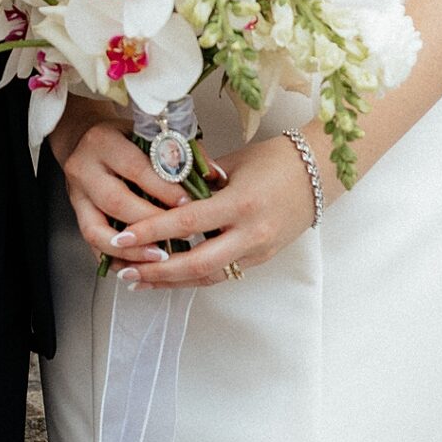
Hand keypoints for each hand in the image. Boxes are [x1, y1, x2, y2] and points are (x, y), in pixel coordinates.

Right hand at [51, 102, 189, 265]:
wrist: (84, 139)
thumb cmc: (123, 137)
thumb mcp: (147, 134)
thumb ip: (180, 151)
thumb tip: (214, 174)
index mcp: (104, 142)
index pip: (136, 168)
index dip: (163, 189)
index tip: (188, 205)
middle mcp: (84, 168)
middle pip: (116, 202)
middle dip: (151, 224)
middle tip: (181, 235)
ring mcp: (76, 195)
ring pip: (98, 230)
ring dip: (131, 250)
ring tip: (160, 257)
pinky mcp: (76, 215)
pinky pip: (92, 244)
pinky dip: (116, 259)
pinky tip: (138, 266)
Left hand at [106, 134, 322, 287]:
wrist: (317, 174)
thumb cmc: (274, 160)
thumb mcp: (233, 163)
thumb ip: (199, 179)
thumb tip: (163, 188)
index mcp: (240, 203)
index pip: (188, 222)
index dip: (152, 231)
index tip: (123, 236)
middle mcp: (249, 234)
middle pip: (196, 263)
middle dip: (156, 269)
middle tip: (124, 269)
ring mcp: (257, 252)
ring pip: (207, 277)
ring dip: (170, 281)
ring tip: (138, 279)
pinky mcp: (260, 260)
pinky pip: (221, 274)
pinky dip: (193, 278)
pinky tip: (170, 277)